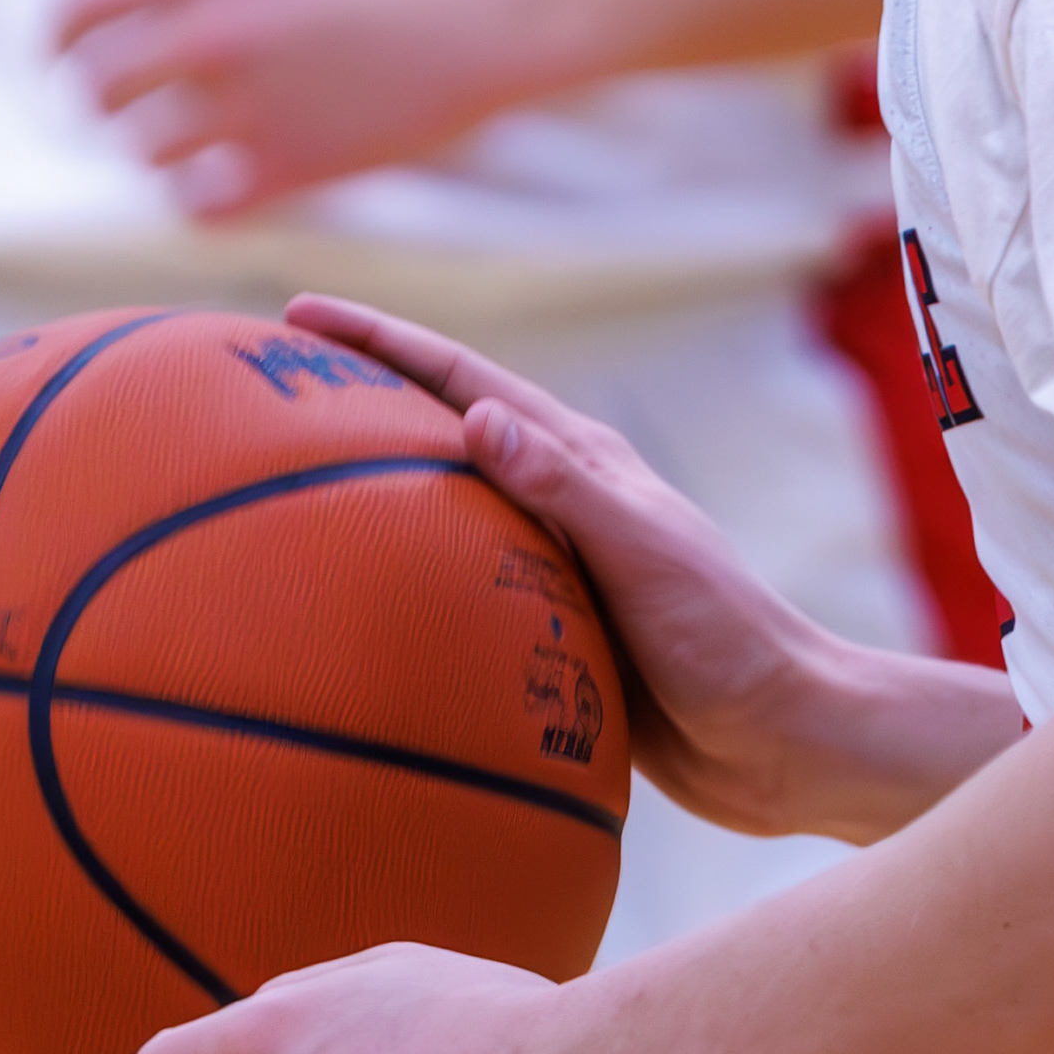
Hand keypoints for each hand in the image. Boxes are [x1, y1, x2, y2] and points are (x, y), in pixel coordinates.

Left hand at [54, 0, 560, 217]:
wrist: (498, 8)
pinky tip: (226, 187)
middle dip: (107, 101)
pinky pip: (199, 206)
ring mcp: (250, 102)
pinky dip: (201, 200)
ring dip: (161, 149)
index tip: (61, 57)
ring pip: (147, 149)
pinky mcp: (292, 167)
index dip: (61, 38)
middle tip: (127, 110)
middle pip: (101, 87)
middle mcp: (214, 29)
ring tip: (198, 144)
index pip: (83, 5)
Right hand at [285, 296, 904, 838]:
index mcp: (585, 465)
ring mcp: (554, 567)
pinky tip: (351, 609)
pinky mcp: (552, 633)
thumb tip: (476, 417)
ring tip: (286, 484)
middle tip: (270, 385)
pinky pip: (458, 592)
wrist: (784, 740)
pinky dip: (403, 580)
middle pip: (444, 430)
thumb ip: (567, 490)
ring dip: (376, 487)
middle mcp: (563, 504)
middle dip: (362, 398)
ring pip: (444, 511)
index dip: (382, 342)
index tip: (297, 313)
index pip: (465, 382)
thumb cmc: (730, 643)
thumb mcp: (647, 557)